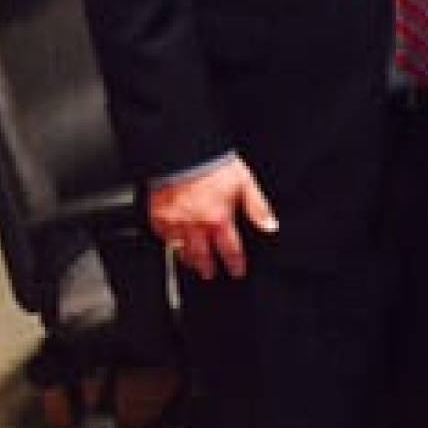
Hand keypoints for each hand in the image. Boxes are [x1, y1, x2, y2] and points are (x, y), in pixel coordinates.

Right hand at [147, 156, 277, 280]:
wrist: (183, 152)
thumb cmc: (214, 164)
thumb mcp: (245, 183)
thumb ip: (258, 208)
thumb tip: (270, 226)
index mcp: (218, 220)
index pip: (230, 250)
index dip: (235, 263)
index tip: (237, 271)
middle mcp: (195, 226)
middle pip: (202, 256)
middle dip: (208, 268)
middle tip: (211, 274)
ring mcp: (174, 223)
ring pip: (181, 250)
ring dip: (189, 260)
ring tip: (193, 264)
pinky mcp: (157, 216)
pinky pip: (163, 237)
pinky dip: (169, 243)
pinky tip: (173, 244)